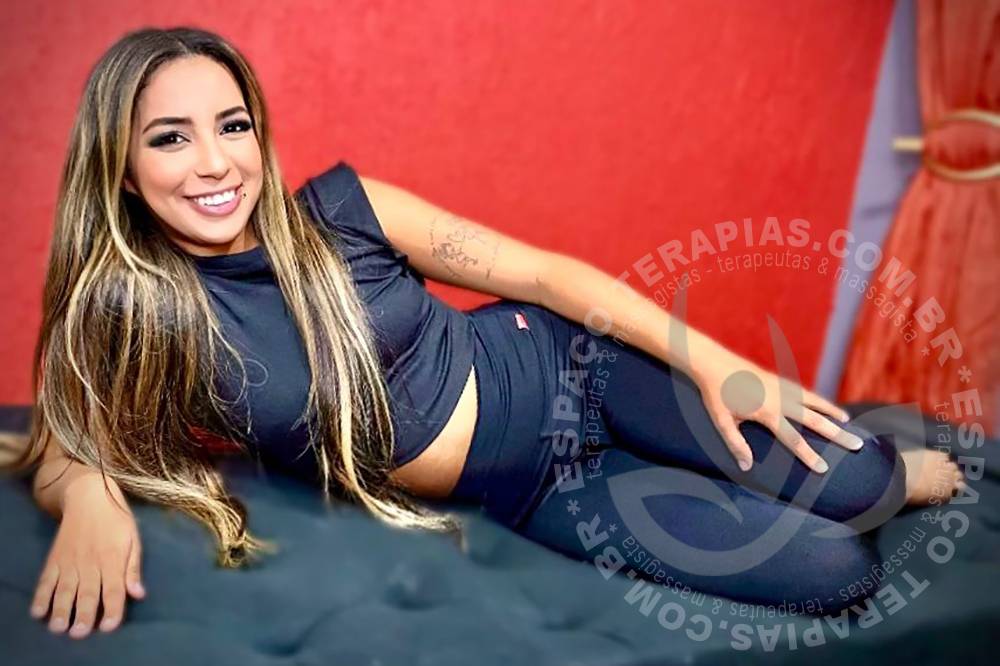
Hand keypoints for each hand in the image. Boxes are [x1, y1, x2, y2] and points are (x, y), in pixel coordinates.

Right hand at [30, 475, 145, 638]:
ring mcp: (70, 561)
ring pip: (65, 589)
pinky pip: (46, 580)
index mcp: (113, 558)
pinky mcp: (54, 559)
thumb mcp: (133, 540)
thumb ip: (133, 568)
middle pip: (87, 592)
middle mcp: (90, 562)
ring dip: (60, 609)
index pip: (113, 588)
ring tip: (58, 627)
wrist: (89, 497)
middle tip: (79, 633)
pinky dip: (41, 596)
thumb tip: (138, 594)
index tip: (108, 626)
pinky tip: (38, 611)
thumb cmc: (117, 521)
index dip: (112, 608)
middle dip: (83, 613)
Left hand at [691, 342, 863, 473]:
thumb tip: (747, 466)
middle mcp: (780, 399)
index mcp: (767, 412)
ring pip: (814, 400)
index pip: (793, 439)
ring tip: (848, 421)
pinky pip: (804, 391)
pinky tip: (823, 404)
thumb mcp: (721, 421)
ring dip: (832, 411)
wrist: (714, 362)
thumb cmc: (715, 394)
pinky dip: (817, 398)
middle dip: (837, 434)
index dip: (809, 455)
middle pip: (815, 420)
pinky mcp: (778, 378)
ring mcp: (781, 386)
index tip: (824, 469)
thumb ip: (735, 443)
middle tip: (857, 445)